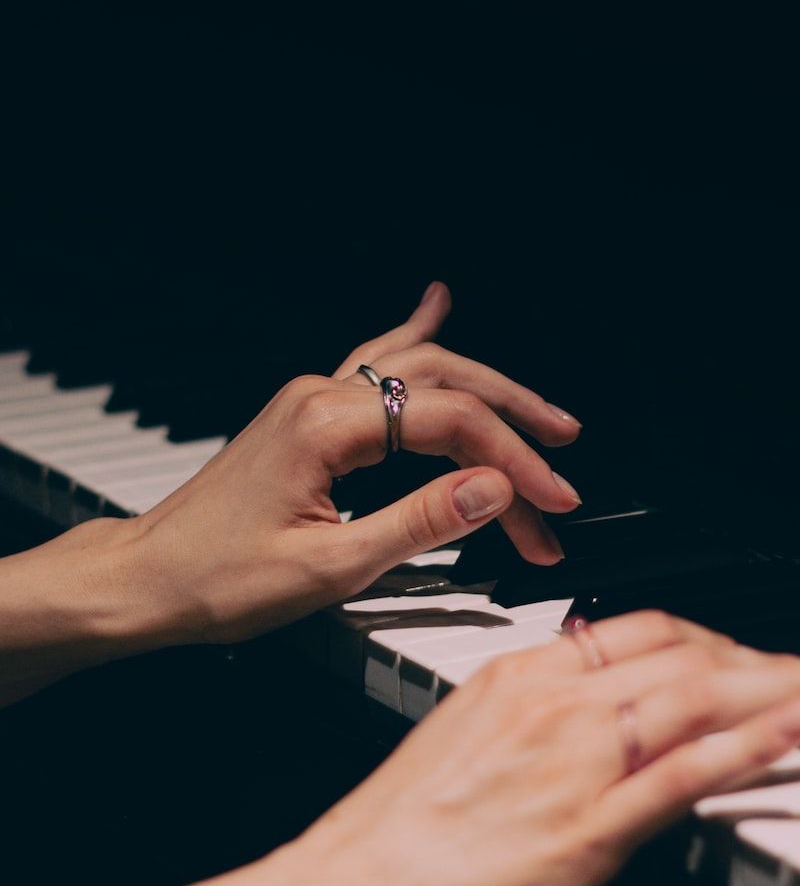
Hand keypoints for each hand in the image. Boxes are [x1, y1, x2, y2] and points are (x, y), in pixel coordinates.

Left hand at [116, 281, 582, 644]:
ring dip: (483, 390)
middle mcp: (320, 397)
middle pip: (444, 386)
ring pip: (417, 372)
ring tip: (538, 410)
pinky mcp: (309, 417)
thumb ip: (419, 523)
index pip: (450, 425)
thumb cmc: (218, 579)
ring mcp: (313, 400)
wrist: (148, 577)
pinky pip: (373, 363)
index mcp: (326, 427)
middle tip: (564, 453)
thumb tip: (494, 489)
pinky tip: (436, 306)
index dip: (513, 462)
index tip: (552, 502)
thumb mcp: (330, 567)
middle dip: (512, 423)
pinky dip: (415, 339)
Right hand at [295, 611, 799, 885]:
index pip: (642, 626)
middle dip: (765, 655)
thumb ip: (534, 705)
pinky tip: (795, 729)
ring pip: (699, 699)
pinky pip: (685, 772)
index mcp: (521, 672)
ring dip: (781, 686)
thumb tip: (586, 685)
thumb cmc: (398, 824)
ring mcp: (576, 761)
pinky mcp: (590, 827)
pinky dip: (750, 744)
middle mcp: (554, 701)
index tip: (750, 652)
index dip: (713, 635)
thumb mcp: (465, 730)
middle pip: (686, 653)